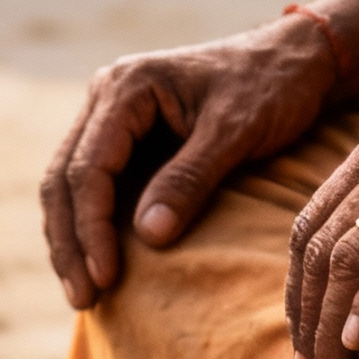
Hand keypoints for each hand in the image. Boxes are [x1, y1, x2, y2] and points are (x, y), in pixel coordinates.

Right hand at [42, 18, 335, 307]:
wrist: (294, 59)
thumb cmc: (272, 88)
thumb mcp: (235, 132)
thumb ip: (190, 179)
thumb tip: (149, 236)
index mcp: (126, 87)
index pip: (88, 168)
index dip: (92, 228)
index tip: (106, 277)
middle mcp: (106, 96)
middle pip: (64, 181)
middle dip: (70, 244)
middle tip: (84, 299)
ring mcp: (110, 116)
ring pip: (68, 187)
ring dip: (71, 241)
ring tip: (83, 294)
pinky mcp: (123, 137)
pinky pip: (91, 186)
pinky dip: (88, 226)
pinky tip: (96, 263)